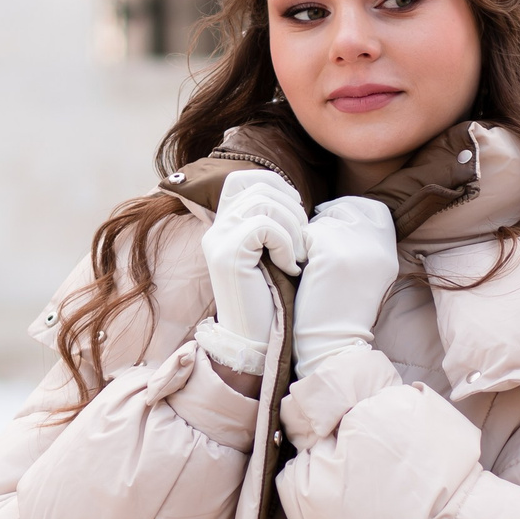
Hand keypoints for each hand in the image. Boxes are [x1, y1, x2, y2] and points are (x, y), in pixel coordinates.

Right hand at [199, 169, 308, 369]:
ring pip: (263, 202)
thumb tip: (295, 196)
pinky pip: (265, 226)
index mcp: (225, 226)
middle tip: (303, 239)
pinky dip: (286, 243)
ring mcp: (218, 241)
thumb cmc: (274, 298)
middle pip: (258, 186)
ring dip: (293, 226)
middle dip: (292, 207)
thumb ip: (274, 224)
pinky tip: (290, 267)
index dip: (275, 184)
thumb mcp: (273, 254)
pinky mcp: (227, 255)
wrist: (258, 340)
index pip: (242, 178)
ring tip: (299, 254)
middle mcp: (216, 229)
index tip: (295, 211)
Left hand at [292, 196, 398, 376]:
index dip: (351, 209)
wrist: (333, 344)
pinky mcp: (331, 254)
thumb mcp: (366, 274)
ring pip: (325, 219)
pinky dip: (299, 249)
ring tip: (309, 261)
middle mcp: (377, 246)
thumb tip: (337, 213)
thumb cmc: (340, 311)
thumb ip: (362, 244)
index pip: (375, 208)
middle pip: (348, 207)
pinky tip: (301, 269)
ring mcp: (356, 248)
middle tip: (312, 241)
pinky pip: (307, 234)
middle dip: (327, 218)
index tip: (332, 222)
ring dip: (310, 235)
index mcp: (389, 253)